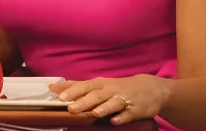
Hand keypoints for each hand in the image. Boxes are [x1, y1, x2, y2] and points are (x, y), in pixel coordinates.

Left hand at [49, 75, 170, 125]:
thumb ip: (78, 87)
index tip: (56, 93)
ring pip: (112, 103)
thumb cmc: (118, 87)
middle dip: (83, 100)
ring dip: (103, 108)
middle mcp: (111, 90)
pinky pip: (128, 114)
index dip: (70, 89)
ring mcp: (124, 99)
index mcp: (100, 84)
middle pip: (95, 94)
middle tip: (70, 107)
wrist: (151, 88)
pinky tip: (114, 121)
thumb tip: (54, 87)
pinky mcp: (136, 110)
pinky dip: (121, 117)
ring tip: (93, 113)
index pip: (83, 85)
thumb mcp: (99, 84)